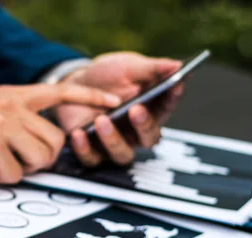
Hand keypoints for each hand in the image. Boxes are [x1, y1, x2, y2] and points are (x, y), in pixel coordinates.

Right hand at [0, 84, 120, 183]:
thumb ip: (13, 118)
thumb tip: (38, 142)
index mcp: (11, 96)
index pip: (59, 92)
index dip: (89, 97)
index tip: (113, 101)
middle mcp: (10, 105)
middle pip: (55, 142)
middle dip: (39, 159)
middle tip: (12, 161)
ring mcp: (2, 123)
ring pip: (40, 159)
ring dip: (19, 169)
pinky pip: (14, 175)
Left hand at [56, 52, 183, 165]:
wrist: (74, 83)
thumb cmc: (107, 76)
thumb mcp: (128, 67)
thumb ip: (151, 68)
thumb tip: (177, 65)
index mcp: (151, 110)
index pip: (167, 107)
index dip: (172, 98)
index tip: (175, 84)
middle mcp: (136, 132)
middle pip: (149, 138)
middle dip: (144, 124)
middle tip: (135, 109)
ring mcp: (115, 144)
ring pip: (122, 154)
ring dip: (113, 139)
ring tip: (102, 119)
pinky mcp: (91, 151)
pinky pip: (91, 158)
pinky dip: (84, 148)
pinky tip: (78, 133)